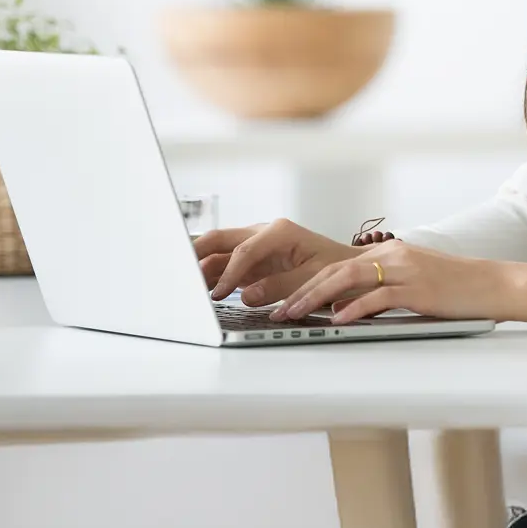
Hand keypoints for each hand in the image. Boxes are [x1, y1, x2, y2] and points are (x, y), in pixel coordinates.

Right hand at [192, 219, 358, 306]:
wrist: (350, 268)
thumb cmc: (337, 268)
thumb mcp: (314, 278)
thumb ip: (280, 286)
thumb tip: (248, 295)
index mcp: (279, 232)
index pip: (244, 251)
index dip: (228, 274)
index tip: (218, 294)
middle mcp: (264, 234)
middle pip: (221, 240)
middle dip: (197, 253)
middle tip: (176, 270)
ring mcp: (257, 247)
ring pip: (219, 253)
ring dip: (201, 266)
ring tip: (183, 285)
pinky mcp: (255, 262)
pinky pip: (227, 266)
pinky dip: (212, 276)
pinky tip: (200, 289)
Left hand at [271, 240, 526, 325]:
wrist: (494, 284)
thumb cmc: (456, 289)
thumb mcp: (413, 282)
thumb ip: (381, 290)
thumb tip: (346, 309)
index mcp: (388, 253)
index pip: (335, 266)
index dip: (304, 283)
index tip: (282, 300)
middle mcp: (391, 256)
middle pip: (333, 270)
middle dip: (299, 291)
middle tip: (276, 310)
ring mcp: (404, 270)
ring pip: (347, 280)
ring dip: (315, 298)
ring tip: (294, 314)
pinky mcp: (418, 289)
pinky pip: (378, 297)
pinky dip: (354, 309)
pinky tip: (337, 321)